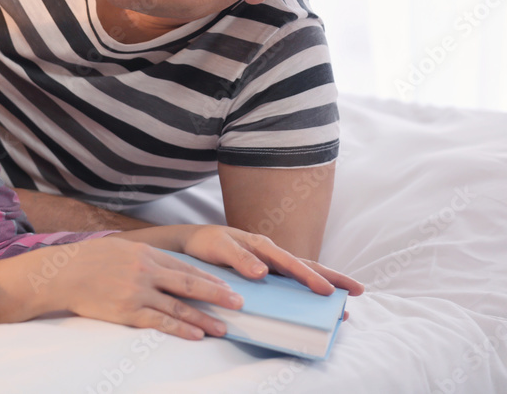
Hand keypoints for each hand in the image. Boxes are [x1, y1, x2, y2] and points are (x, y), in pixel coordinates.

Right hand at [36, 239, 247, 339]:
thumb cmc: (88, 260)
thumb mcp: (119, 249)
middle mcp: (146, 271)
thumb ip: (143, 257)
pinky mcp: (128, 311)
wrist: (62, 274)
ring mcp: (138, 292)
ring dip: (204, 319)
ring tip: (223, 328)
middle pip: (190, 284)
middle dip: (218, 295)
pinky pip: (161, 321)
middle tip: (240, 303)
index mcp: (145, 253)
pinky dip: (182, 329)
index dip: (209, 278)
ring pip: (180, 307)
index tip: (228, 285)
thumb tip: (163, 266)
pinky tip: (196, 335)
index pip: (184, 267)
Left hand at [178, 225, 365, 319]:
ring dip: (322, 288)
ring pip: (301, 277)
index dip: (311, 277)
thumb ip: (239, 258)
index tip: (329, 291)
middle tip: (359, 292)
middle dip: (333, 279)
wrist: (192, 245)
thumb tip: (262, 273)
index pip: (292, 263)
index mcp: (263, 247)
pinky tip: (311, 308)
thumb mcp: (219, 247)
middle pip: (307, 268)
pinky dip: (303, 293)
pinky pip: (288, 285)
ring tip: (343, 306)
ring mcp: (270, 266)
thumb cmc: (208, 243)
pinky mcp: (265, 276)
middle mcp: (271, 256)